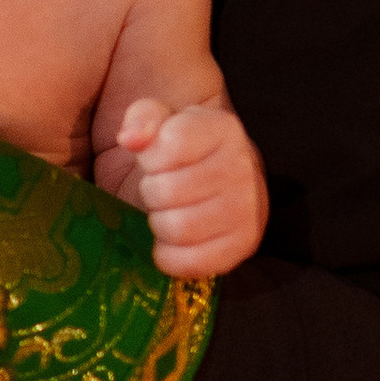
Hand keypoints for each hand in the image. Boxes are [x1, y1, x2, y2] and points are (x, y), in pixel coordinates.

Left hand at [105, 98, 266, 278]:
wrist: (219, 184)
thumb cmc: (181, 154)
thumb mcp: (160, 124)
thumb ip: (143, 118)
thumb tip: (131, 137)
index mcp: (223, 129)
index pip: (170, 145)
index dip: (150, 158)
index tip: (155, 161)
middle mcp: (242, 166)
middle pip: (167, 191)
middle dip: (152, 193)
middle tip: (160, 191)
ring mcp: (247, 209)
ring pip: (177, 228)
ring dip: (160, 224)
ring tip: (168, 212)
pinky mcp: (243, 246)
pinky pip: (191, 262)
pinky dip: (171, 256)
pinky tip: (172, 241)